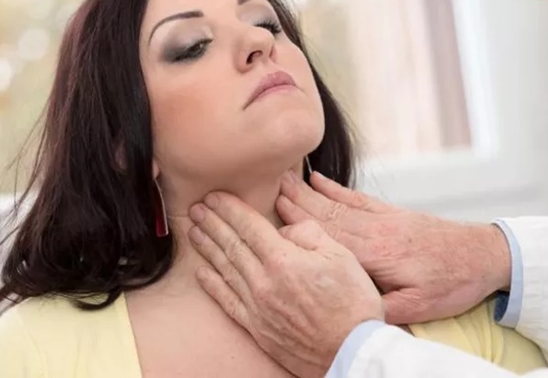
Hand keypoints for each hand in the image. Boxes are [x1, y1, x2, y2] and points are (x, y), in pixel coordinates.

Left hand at [188, 191, 383, 377]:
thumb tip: (285, 230)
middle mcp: (264, 282)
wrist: (352, 351)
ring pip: (225, 270)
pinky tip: (201, 272)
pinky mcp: (257, 328)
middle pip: (232, 245)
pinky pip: (227, 302)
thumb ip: (309, 234)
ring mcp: (257, 307)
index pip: (249, 227)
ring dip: (208, 247)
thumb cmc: (352, 303)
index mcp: (284, 260)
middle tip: (197, 208)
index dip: (230, 209)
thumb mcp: (341, 255)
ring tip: (195, 231)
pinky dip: (212, 285)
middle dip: (213, 223)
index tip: (215, 196)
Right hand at [277, 171, 511, 324]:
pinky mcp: (392, 215)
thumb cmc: (451, 284)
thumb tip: (346, 306)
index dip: (296, 223)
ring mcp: (383, 219)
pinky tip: (319, 180)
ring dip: (307, 191)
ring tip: (281, 178)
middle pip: (325, 214)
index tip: (269, 208)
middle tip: (264, 184)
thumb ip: (380, 306)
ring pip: (337, 203)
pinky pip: (357, 198)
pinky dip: (335, 188)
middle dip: (293, 200)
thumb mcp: (418, 308)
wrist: (483, 256)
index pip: (327, 238)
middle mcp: (374, 231)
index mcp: (375, 255)